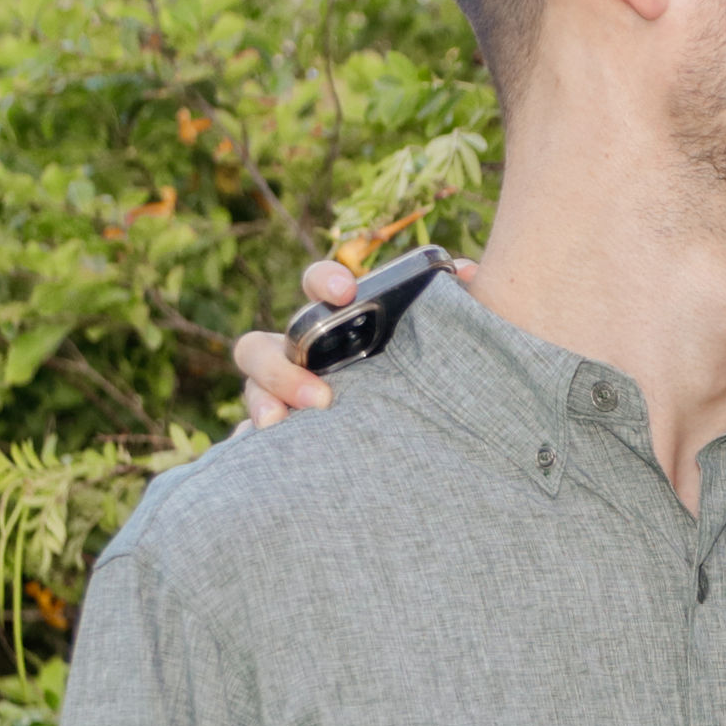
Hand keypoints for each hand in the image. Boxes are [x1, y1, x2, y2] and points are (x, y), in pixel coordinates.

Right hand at [229, 254, 478, 430]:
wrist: (427, 429)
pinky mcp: (283, 431)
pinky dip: (252, 444)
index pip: (317, 285)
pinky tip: (262, 453)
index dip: (325, 280)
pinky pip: (251, 438)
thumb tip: (473, 272)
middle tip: (323, 398)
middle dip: (282, 368)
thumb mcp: (439, 335)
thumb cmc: (423, 366)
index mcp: (337, 318)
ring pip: (254, 390)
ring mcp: (283, 393)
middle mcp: (300, 352)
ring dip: (263, 405)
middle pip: (261, 346)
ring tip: (282, 426)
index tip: (347, 292)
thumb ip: (454, 300)